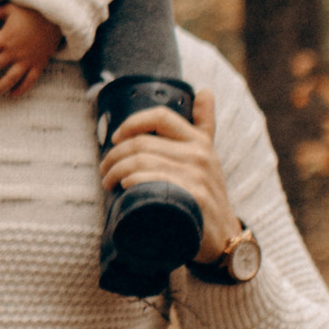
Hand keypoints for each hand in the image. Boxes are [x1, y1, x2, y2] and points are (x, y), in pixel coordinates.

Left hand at [0, 3, 60, 99]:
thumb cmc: (31, 11)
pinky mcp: (39, 64)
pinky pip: (29, 80)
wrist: (58, 16)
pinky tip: (11, 94)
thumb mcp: (9, 8)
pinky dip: (21, 89)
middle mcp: (14, 51)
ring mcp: (27, 60)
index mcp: (5, 37)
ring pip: (10, 79)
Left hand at [101, 86, 239, 261]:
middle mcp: (200, 155)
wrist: (224, 237)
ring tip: (108, 183)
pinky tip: (124, 188)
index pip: (160, 116)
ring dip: (116, 171)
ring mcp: (197, 176)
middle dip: (114, 155)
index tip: (116, 138)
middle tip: (104, 169)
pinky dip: (133, 182)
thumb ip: (204, 125)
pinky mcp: (193, 198)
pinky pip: (153, 181)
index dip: (132, 123)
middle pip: (142, 142)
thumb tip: (205, 91)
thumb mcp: (209, 156)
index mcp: (200, 141)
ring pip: (141, 161)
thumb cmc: (207, 194)